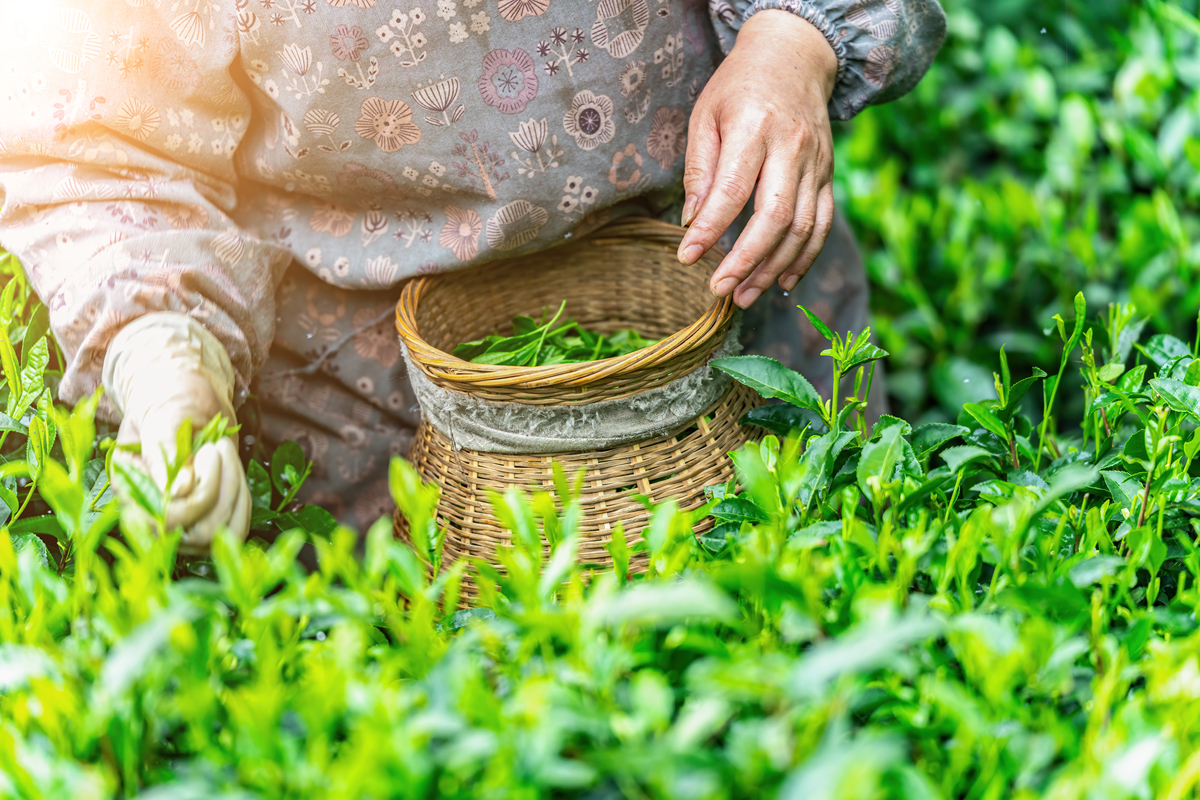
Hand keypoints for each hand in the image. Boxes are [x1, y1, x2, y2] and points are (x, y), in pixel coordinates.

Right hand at [104, 313, 249, 553]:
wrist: (187, 396)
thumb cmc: (172, 398)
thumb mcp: (167, 416)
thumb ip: (166, 450)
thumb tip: (180, 491)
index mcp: (129, 487)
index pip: (167, 518)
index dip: (201, 491)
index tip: (210, 450)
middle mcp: (149, 512)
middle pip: (199, 534)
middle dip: (223, 489)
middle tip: (219, 446)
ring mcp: (179, 521)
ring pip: (221, 535)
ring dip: (237, 493)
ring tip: (227, 454)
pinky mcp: (204, 519)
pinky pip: (234, 530)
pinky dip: (244, 502)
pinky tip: (235, 472)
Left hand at [678, 10, 837, 307]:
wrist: (794, 58)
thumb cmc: (738, 89)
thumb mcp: (706, 116)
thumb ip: (700, 170)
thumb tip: (691, 222)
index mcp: (754, 128)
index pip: (732, 190)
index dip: (710, 229)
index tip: (687, 257)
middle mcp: (792, 147)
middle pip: (775, 215)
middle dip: (746, 260)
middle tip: (720, 290)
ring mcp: (816, 163)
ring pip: (802, 227)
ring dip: (773, 268)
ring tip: (744, 296)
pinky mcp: (828, 175)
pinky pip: (822, 224)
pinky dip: (805, 258)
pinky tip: (782, 282)